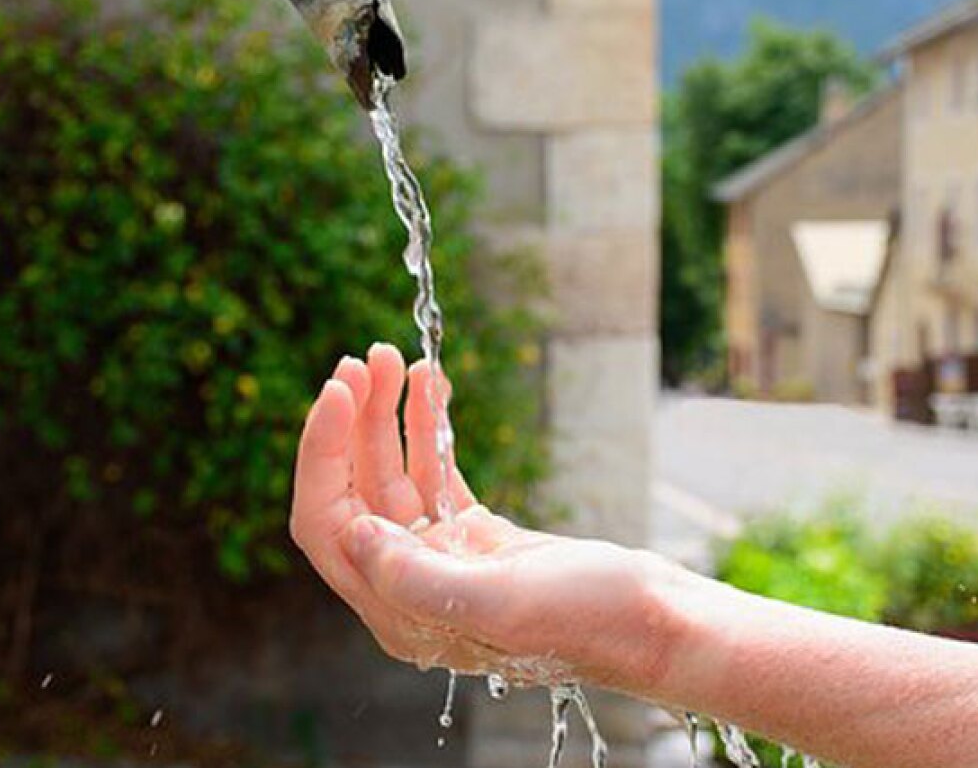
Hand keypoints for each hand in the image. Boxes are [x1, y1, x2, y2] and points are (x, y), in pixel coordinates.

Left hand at [290, 344, 680, 690]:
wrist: (656, 621)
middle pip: (356, 492)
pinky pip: (436, 473)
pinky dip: (427, 427)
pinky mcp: (480, 537)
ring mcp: (446, 559)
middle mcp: (412, 588)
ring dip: (388, 415)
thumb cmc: (589, 619)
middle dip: (354, 422)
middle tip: (365, 358)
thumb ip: (418, 580)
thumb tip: (355, 534)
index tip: (338, 389)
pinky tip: (428, 384)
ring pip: (395, 475)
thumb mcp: (502, 602)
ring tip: (391, 356)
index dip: (321, 455)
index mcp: (401, 614)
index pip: (329, 525)